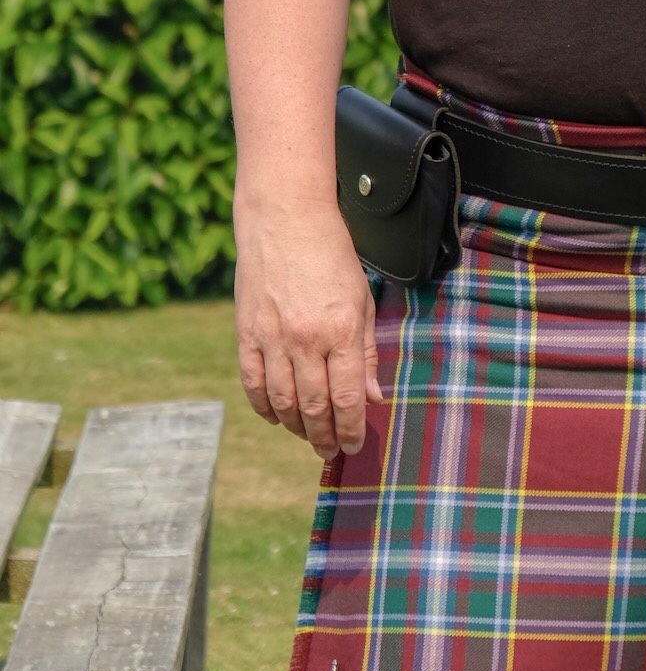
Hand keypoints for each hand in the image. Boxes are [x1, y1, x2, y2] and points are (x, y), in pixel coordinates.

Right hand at [234, 204, 383, 459]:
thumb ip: (367, 352)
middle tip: (329, 451)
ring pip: (282, 403)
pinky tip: (276, 415)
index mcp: (342, 330)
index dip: (351, 430)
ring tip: (307, 436)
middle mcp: (306, 340)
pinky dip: (264, 407)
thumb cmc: (332, 255)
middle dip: (324, 438)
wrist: (285, 219)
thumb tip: (373, 399)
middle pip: (314, 408)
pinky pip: (253, 383)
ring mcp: (272, 338)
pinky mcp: (246, 334)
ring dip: (296, 427)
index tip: (354, 446)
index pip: (348, 399)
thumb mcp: (363, 300)